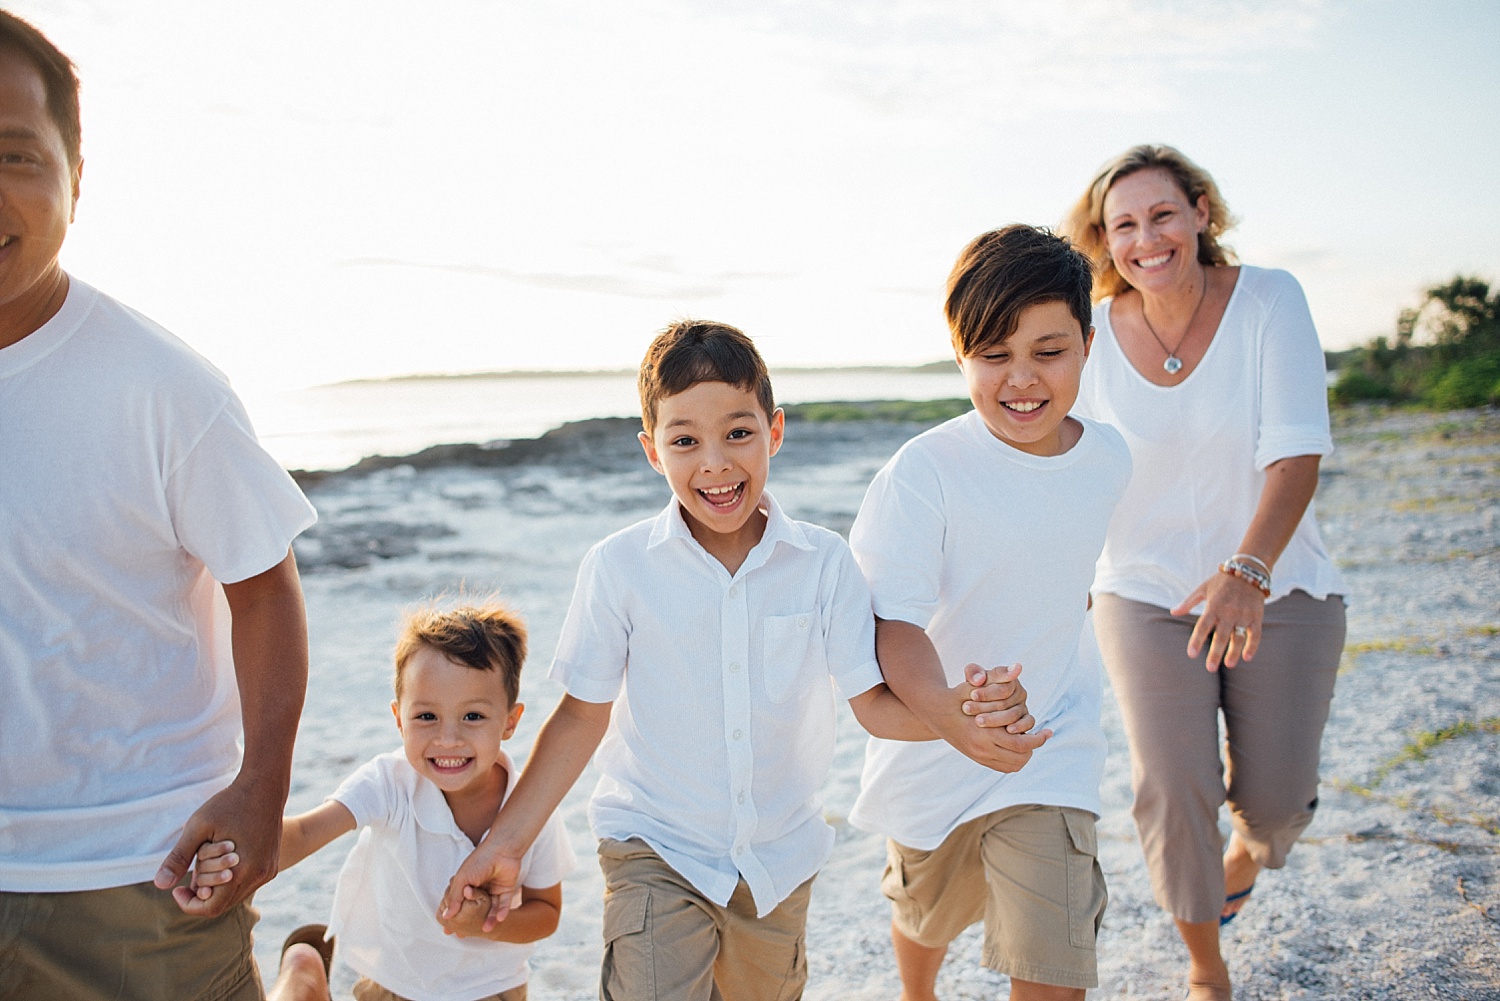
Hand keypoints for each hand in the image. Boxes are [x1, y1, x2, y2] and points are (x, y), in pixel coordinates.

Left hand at [154, 774, 284, 916]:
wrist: (266, 785)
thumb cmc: (230, 804)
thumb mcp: (198, 827)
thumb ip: (179, 858)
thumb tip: (159, 885)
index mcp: (242, 871)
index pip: (211, 908)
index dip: (189, 903)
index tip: (177, 888)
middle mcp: (259, 875)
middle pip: (223, 903)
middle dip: (202, 894)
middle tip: (190, 872)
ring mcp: (269, 870)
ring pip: (235, 894)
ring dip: (216, 886)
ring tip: (205, 862)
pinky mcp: (272, 864)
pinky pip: (247, 883)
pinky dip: (231, 879)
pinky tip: (222, 860)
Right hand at [439, 842, 524, 932]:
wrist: (502, 850)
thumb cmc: (479, 861)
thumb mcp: (462, 879)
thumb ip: (454, 898)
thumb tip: (446, 916)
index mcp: (467, 884)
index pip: (459, 903)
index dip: (454, 916)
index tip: (448, 929)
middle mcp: (480, 888)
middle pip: (475, 909)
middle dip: (471, 922)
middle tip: (464, 936)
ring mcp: (493, 889)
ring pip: (490, 909)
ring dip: (489, 919)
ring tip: (486, 930)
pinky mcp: (506, 890)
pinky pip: (504, 904)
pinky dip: (502, 912)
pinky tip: (499, 920)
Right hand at [941, 664, 1050, 773]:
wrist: (933, 712)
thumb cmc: (956, 696)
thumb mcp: (975, 684)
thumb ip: (997, 676)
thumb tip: (1018, 667)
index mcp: (983, 734)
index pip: (1021, 744)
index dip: (1038, 738)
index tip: (1049, 730)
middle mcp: (982, 749)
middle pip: (1020, 758)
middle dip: (1034, 746)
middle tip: (1042, 735)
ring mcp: (978, 757)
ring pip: (1013, 765)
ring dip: (1025, 754)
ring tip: (1031, 739)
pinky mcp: (977, 759)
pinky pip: (1004, 767)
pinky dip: (1014, 758)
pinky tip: (1018, 744)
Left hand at [1173, 571, 1264, 671]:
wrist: (1248, 571)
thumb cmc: (1221, 581)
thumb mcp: (1203, 589)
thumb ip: (1188, 602)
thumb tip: (1173, 612)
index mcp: (1213, 606)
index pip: (1203, 626)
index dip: (1197, 640)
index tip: (1192, 654)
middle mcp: (1228, 611)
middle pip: (1220, 636)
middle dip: (1215, 653)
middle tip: (1210, 668)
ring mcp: (1243, 614)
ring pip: (1238, 637)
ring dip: (1234, 652)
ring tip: (1228, 665)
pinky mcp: (1256, 616)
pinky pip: (1255, 634)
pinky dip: (1252, 646)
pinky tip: (1247, 657)